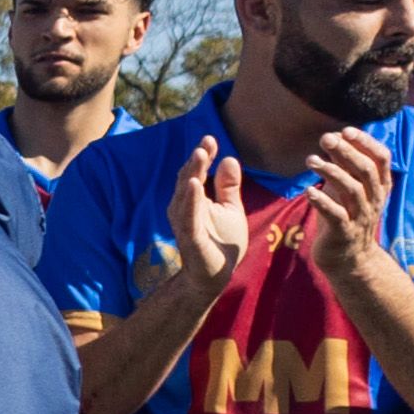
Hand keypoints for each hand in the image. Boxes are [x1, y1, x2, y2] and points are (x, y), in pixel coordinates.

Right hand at [166, 138, 247, 291]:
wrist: (215, 275)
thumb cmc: (220, 241)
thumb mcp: (230, 208)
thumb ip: (228, 186)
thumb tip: (229, 158)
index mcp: (194, 199)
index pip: (196, 172)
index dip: (203, 156)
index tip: (211, 139)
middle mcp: (183, 207)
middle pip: (188, 178)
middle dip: (196, 160)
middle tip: (205, 143)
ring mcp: (185, 222)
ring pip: (186, 194)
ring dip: (192, 173)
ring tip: (199, 155)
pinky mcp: (190, 237)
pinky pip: (188, 216)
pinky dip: (191, 199)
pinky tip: (195, 184)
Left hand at [302, 129, 397, 287]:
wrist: (348, 258)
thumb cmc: (345, 216)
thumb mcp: (348, 188)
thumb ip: (345, 166)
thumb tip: (334, 137)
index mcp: (378, 187)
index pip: (382, 159)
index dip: (366, 143)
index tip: (346, 130)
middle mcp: (373, 200)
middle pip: (366, 170)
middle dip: (347, 152)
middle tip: (325, 139)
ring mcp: (360, 217)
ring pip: (352, 190)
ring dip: (331, 172)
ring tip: (311, 160)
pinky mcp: (344, 233)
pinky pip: (336, 215)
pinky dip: (322, 202)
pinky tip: (309, 191)